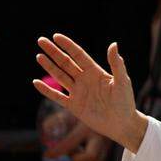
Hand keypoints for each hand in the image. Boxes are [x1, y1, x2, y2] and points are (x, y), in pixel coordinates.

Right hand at [33, 35, 146, 152]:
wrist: (122, 124)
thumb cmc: (125, 101)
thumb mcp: (122, 81)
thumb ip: (116, 64)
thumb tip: (113, 44)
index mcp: (96, 72)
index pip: (78, 55)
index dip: (68, 45)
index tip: (56, 36)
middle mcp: (85, 80)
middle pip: (66, 63)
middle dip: (54, 52)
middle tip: (41, 40)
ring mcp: (78, 92)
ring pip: (60, 76)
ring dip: (49, 66)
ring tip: (39, 56)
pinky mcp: (74, 106)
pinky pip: (57, 96)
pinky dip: (46, 90)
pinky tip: (36, 82)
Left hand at [44, 110, 109, 160]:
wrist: (105, 112)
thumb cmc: (84, 112)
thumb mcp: (69, 113)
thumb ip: (56, 120)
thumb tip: (47, 130)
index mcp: (88, 127)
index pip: (72, 141)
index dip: (59, 151)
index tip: (47, 155)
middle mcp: (99, 138)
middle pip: (92, 156)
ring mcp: (104, 147)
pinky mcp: (105, 153)